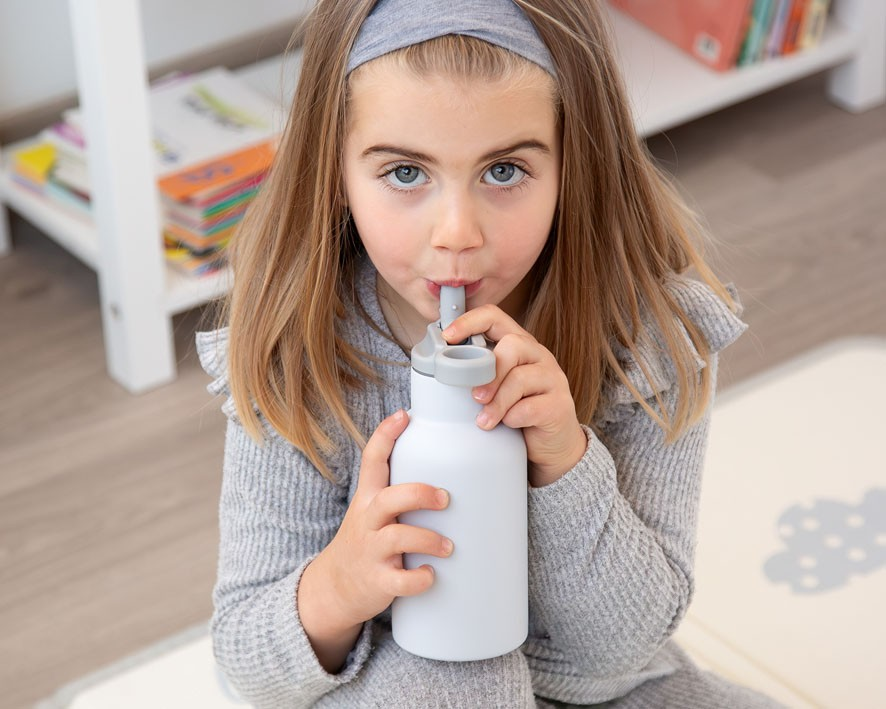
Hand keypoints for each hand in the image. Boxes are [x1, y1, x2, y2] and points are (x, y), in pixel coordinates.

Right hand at [317, 410, 453, 628]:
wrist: (334, 588)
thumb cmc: (366, 541)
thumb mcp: (372, 510)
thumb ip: (399, 491)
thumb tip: (447, 466)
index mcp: (368, 499)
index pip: (372, 461)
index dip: (386, 435)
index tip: (404, 415)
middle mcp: (367, 521)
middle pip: (390, 499)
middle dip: (420, 494)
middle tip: (446, 499)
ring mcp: (370, 551)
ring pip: (398, 537)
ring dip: (429, 540)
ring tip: (448, 546)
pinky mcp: (376, 581)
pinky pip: (400, 580)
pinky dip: (418, 578)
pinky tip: (430, 575)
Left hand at [442, 305, 586, 486]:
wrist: (552, 444)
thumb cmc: (517, 411)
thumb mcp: (495, 388)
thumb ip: (476, 375)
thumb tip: (442, 371)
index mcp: (518, 344)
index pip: (495, 317)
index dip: (469, 321)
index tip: (449, 336)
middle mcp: (538, 355)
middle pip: (512, 345)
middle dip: (488, 372)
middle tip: (475, 396)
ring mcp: (552, 378)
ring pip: (520, 378)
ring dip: (497, 402)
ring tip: (484, 420)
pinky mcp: (559, 405)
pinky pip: (531, 407)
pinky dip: (513, 419)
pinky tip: (509, 426)